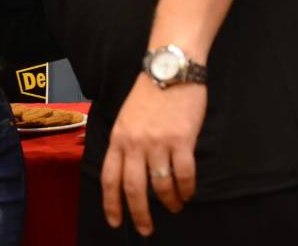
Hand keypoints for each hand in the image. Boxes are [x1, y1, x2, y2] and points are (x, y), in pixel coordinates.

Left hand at [100, 72, 206, 236]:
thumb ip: (124, 142)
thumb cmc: (150, 93)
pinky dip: (185, 190)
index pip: (110, 178)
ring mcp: (158, 142)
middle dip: (139, 214)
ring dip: (168, 202)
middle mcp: (135, 143)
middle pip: (133, 189)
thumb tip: (127, 170)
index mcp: (118, 137)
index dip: (111, 203)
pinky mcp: (181, 140)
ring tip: (173, 207)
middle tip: (146, 229)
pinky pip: (183, 175)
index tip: (115, 221)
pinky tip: (187, 194)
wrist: (171, 68)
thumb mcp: (126, 117)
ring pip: (160, 186)